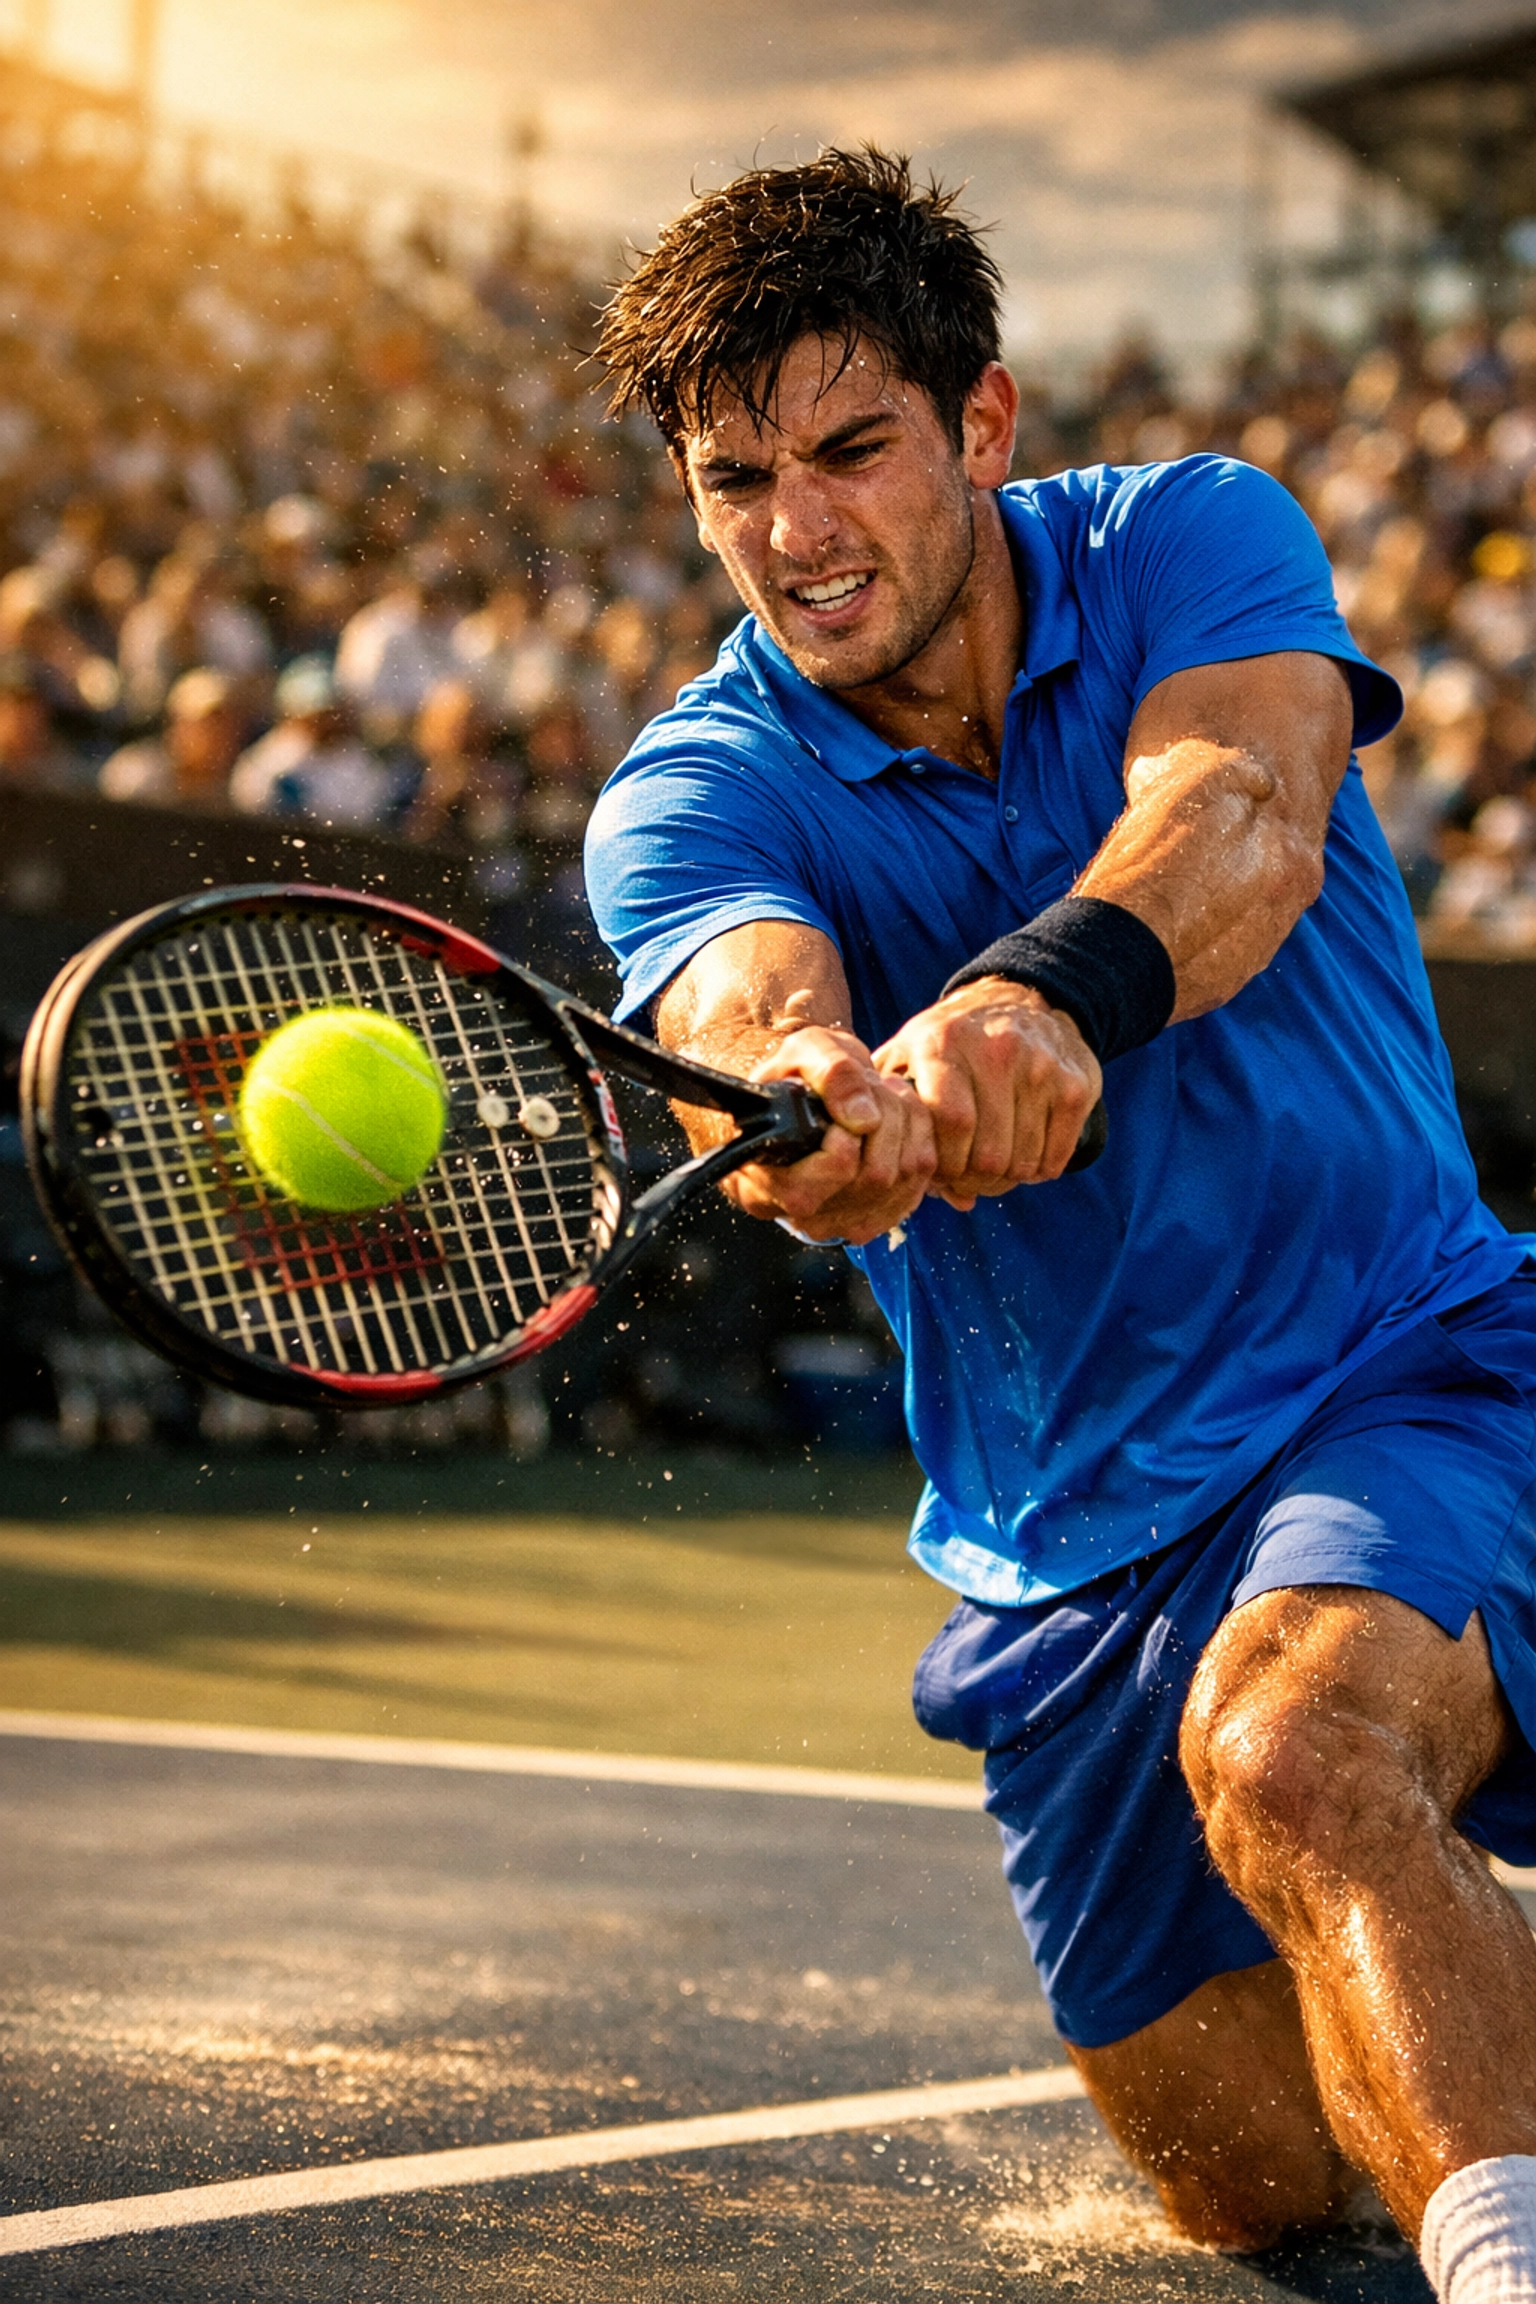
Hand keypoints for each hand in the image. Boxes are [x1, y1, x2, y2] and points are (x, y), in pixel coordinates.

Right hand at [722, 1010, 937, 1246]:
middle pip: (876, 1176)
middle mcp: (804, 1215)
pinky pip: (918, 1184)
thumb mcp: (805, 1052)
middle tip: (873, 1085)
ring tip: (885, 1097)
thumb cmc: (796, 1076)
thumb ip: (831, 1075)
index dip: (850, 1128)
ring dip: (906, 1126)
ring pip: (903, 1180)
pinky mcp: (876, 1218)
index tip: (844, 1099)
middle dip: (886, 1117)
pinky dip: (918, 1143)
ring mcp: (843, 1223)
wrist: (809, 1095)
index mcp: (767, 1181)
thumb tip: (864, 1118)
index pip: (835, 1167)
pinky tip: (898, 1121)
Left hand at [873, 977, 1100, 1210]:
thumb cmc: (950, 1043)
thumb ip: (889, 1104)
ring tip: (992, 1170)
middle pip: (988, 1152)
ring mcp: (1040, 1066)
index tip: (940, 1172)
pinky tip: (1024, 1157)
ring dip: (1006, 1180)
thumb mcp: (906, 1053)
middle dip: (973, 1181)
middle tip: (967, 1181)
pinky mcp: (1075, 1084)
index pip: (952, 1122)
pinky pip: (1056, 1156)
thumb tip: (904, 1171)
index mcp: (943, 1043)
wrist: (1019, 999)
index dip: (945, 1163)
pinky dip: (1039, 1172)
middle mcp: (996, 1049)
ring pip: (1023, 1161)